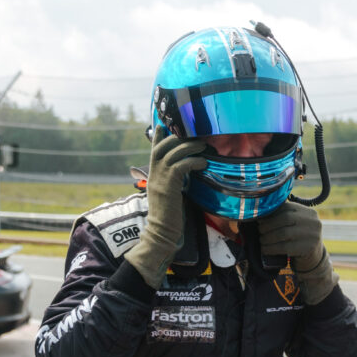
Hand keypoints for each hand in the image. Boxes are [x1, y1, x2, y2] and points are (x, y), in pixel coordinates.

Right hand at [124, 131, 206, 287]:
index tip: (164, 124)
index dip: (159, 136)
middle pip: (164, 145)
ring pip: (174, 153)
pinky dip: (193, 161)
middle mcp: (154, 174)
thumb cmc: (170, 215)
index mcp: (153, 174)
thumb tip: (185, 170)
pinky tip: (203, 163)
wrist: (162, 233)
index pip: (154, 149)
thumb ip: (174, 179)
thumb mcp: (170, 192)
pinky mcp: (169, 186)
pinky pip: (181, 165)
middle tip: (197, 138)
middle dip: (180, 138)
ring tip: (204, 147)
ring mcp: (160, 179)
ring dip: (191, 147)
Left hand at [257, 202, 337, 303]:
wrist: (313, 260)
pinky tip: (265, 250)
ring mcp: (313, 235)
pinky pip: (285, 247)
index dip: (272, 213)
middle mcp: (313, 222)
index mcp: (309, 213)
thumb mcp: (297, 226)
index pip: (287, 207)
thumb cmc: (300, 240)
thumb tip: (262, 215)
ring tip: (262, 240)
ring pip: (284, 233)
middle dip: (269, 225)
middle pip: (286, 218)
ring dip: (268, 237)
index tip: (261, 220)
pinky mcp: (308, 248)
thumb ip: (285, 218)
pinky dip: (272, 248)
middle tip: (260, 231)